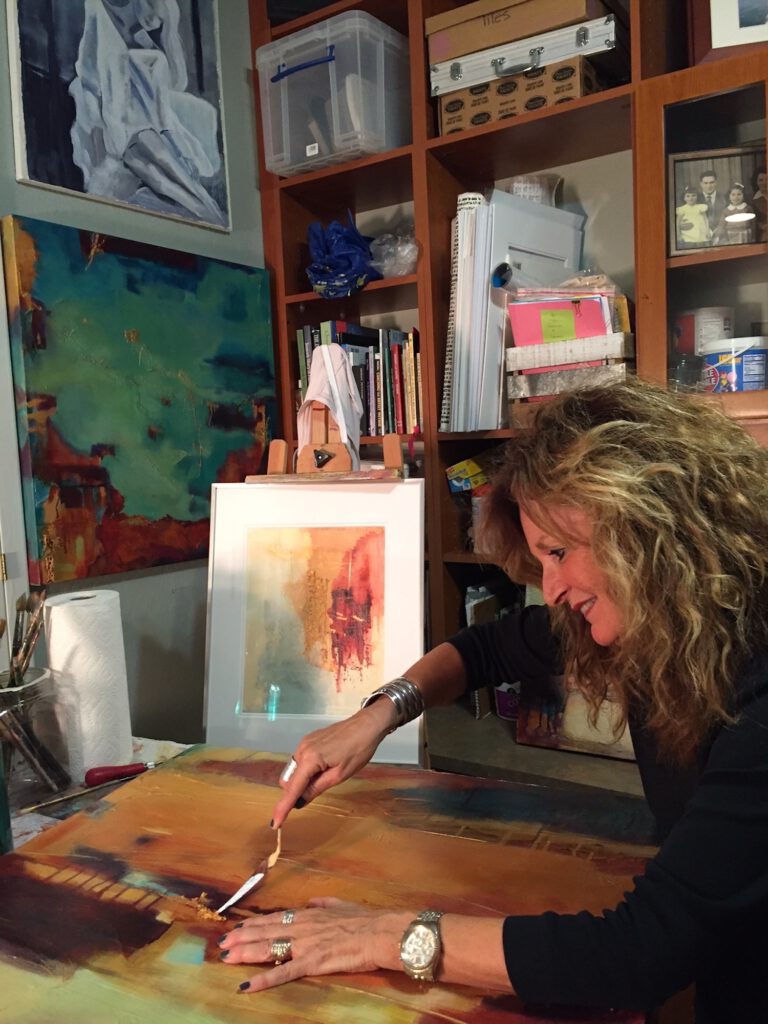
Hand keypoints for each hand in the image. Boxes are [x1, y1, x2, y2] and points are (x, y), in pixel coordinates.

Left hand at [218, 898, 410, 991]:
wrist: (380, 931)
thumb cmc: (365, 920)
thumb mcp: (342, 905)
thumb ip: (324, 904)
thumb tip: (311, 902)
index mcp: (309, 914)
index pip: (274, 918)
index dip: (254, 924)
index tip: (238, 928)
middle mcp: (301, 927)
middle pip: (265, 932)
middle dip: (241, 938)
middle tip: (222, 943)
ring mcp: (305, 945)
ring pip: (268, 948)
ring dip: (245, 953)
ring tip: (226, 958)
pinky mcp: (312, 962)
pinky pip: (283, 973)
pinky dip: (263, 980)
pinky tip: (247, 986)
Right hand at [271, 701, 394, 827]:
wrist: (367, 724)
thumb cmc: (358, 750)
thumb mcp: (340, 775)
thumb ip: (317, 788)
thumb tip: (299, 802)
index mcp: (310, 759)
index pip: (292, 788)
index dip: (283, 807)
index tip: (275, 824)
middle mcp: (302, 749)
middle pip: (289, 780)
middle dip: (295, 791)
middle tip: (317, 792)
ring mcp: (304, 742)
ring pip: (295, 770)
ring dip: (303, 780)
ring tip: (327, 775)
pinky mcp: (309, 739)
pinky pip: (301, 760)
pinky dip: (307, 770)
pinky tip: (324, 766)